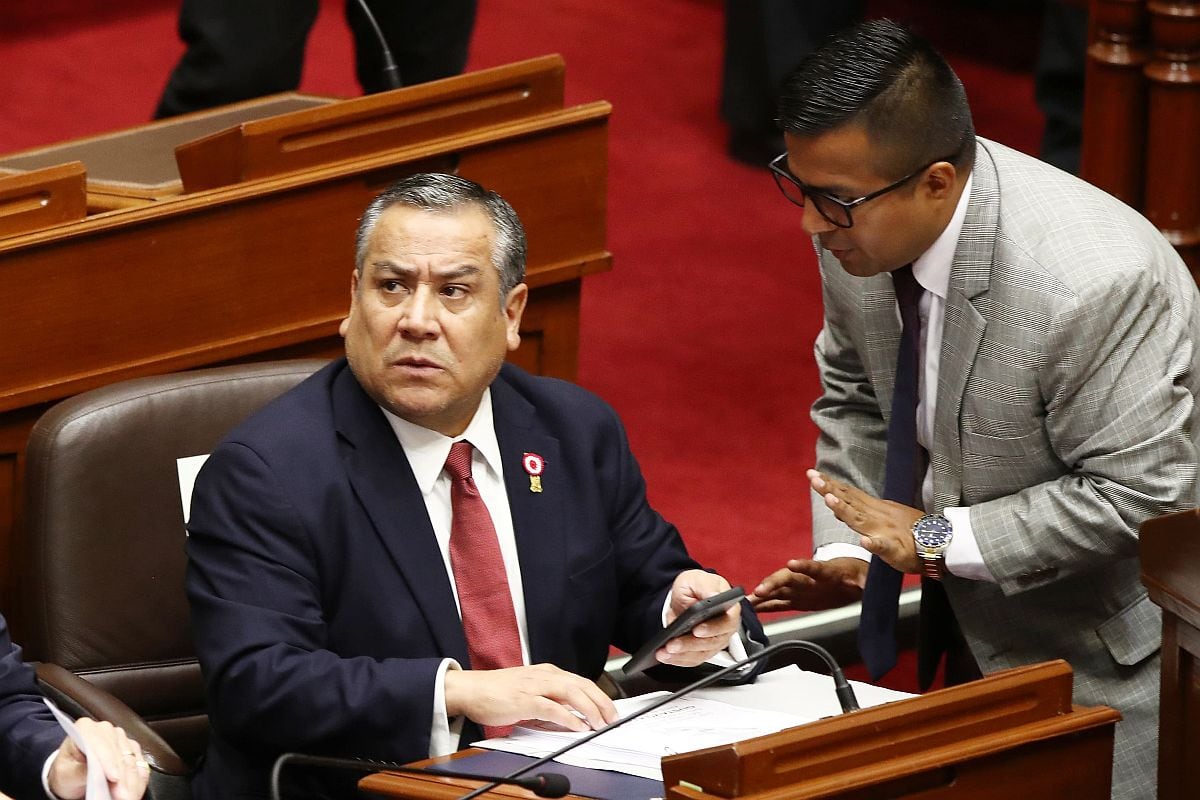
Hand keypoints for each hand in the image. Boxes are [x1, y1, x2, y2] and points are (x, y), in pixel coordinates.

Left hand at [47, 718, 149, 799]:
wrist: (72, 774)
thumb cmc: (66, 772)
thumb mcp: (66, 774)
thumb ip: (80, 771)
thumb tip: (95, 772)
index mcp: (85, 728)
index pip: (100, 745)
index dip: (109, 762)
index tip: (114, 778)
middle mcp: (106, 730)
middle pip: (119, 754)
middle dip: (122, 778)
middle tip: (123, 796)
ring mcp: (120, 739)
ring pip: (131, 760)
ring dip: (132, 782)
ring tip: (128, 798)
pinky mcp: (131, 749)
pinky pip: (140, 764)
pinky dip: (138, 781)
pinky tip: (135, 792)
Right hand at [444, 663, 617, 732]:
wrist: (470, 689)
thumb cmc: (497, 691)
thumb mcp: (530, 690)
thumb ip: (550, 699)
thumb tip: (571, 714)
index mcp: (547, 672)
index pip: (581, 681)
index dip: (599, 695)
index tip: (610, 709)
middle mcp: (544, 675)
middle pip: (582, 685)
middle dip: (601, 702)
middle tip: (612, 718)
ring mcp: (534, 686)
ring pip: (571, 693)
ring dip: (590, 709)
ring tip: (600, 723)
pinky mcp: (524, 700)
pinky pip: (552, 708)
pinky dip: (568, 717)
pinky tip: (578, 726)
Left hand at [657, 570, 739, 666]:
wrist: (687, 596)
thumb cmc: (697, 587)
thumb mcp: (698, 580)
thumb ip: (705, 586)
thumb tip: (714, 595)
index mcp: (729, 609)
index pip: (726, 621)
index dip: (712, 628)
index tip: (697, 629)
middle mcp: (725, 628)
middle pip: (711, 642)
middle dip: (690, 644)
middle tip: (673, 644)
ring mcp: (715, 642)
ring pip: (701, 653)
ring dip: (681, 655)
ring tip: (664, 651)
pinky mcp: (703, 651)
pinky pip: (692, 659)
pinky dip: (677, 660)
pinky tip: (665, 656)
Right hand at [751, 557, 866, 611]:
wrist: (853, 576)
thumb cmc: (858, 574)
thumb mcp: (866, 579)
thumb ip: (865, 583)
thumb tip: (867, 584)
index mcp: (826, 572)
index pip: (814, 567)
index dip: (803, 566)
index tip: (791, 564)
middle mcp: (808, 578)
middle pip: (787, 578)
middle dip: (771, 583)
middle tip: (758, 591)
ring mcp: (801, 588)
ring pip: (778, 590)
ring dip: (762, 595)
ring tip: (746, 601)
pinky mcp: (798, 599)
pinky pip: (779, 602)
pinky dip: (766, 605)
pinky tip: (754, 608)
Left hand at [808, 469, 923, 572]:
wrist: (939, 543)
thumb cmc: (910, 532)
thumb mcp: (882, 517)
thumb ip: (858, 512)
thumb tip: (834, 504)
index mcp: (873, 510)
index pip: (848, 494)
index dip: (830, 485)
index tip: (813, 474)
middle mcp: (876, 517)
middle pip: (849, 501)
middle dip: (829, 489)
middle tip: (812, 477)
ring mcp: (885, 531)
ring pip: (861, 519)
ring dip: (845, 509)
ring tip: (829, 499)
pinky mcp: (895, 550)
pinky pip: (884, 547)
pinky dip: (874, 544)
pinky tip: (865, 541)